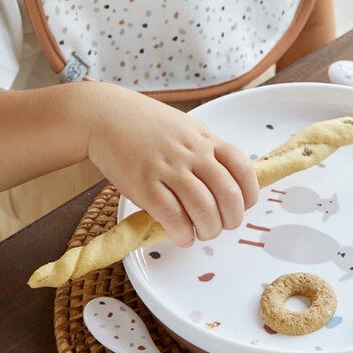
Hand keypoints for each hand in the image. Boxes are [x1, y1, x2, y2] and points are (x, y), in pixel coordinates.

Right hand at [82, 85, 258, 248]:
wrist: (104, 115)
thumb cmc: (144, 124)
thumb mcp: (185, 128)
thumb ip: (205, 152)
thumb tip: (223, 185)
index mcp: (206, 139)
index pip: (243, 169)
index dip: (248, 194)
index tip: (242, 206)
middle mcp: (193, 153)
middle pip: (228, 194)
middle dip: (231, 219)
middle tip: (221, 226)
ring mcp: (169, 168)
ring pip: (204, 208)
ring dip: (208, 229)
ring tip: (201, 233)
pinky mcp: (144, 183)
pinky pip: (172, 215)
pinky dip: (182, 232)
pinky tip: (182, 236)